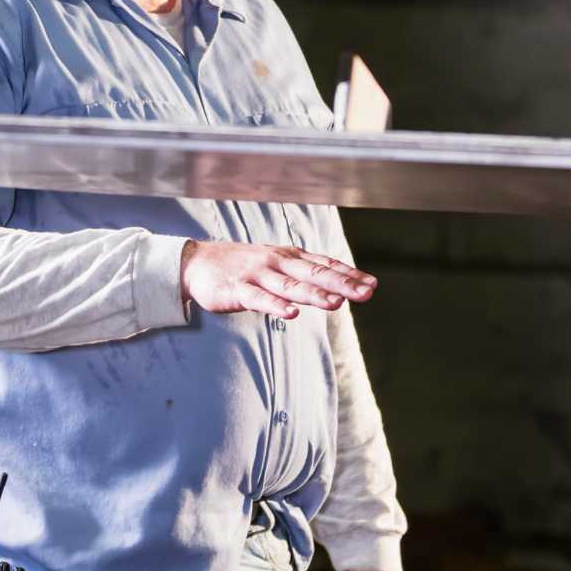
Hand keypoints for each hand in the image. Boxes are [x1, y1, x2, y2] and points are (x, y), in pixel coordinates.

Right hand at [180, 241, 374, 319]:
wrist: (197, 263)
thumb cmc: (241, 265)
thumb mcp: (275, 263)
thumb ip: (302, 274)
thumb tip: (336, 286)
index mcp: (288, 257)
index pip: (324, 264)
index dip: (348, 274)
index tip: (372, 284)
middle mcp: (277, 263)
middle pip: (314, 274)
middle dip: (342, 283)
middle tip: (366, 293)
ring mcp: (258, 275)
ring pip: (291, 286)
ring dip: (314, 295)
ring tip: (337, 303)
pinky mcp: (239, 290)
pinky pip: (260, 299)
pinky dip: (276, 306)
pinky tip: (292, 313)